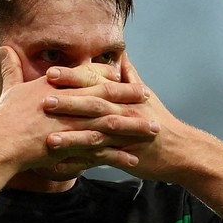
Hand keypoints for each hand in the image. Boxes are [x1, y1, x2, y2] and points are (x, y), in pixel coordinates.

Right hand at [0, 48, 156, 172]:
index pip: (92, 77)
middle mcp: (73, 103)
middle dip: (131, 98)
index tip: (125, 76)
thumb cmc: (4, 116)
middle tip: (149, 98)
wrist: (2, 142)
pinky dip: (119, 155)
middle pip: (109, 98)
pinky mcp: (76, 147)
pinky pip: (103, 152)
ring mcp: (77, 125)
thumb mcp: (10, 87)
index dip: (110, 76)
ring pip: (113, 124)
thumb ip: (12, 68)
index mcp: (61, 87)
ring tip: (153, 129)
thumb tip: (3, 48)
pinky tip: (134, 159)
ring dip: (134, 127)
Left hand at [43, 53, 185, 179]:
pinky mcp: (122, 156)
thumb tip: (120, 53)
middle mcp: (122, 112)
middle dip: (68, 103)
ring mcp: (123, 135)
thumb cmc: (158, 120)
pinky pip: (98, 161)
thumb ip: (128, 75)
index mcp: (123, 95)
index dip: (73, 77)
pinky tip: (58, 169)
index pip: (96, 81)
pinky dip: (79, 165)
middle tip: (43, 101)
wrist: (179, 149)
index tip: (50, 73)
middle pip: (93, 105)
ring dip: (71, 137)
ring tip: (48, 140)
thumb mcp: (145, 94)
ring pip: (95, 134)